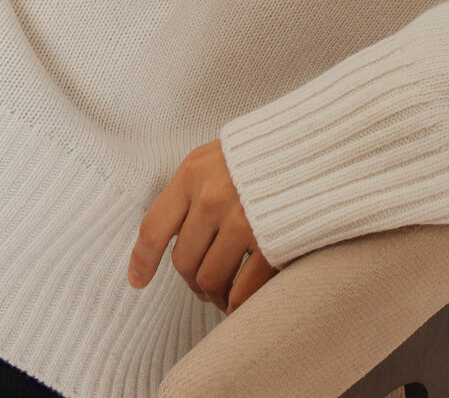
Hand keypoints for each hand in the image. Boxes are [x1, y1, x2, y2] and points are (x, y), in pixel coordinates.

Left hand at [127, 138, 277, 312]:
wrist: (311, 144)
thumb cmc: (259, 153)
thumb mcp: (214, 157)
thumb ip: (191, 190)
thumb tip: (171, 235)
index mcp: (192, 173)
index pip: (154, 228)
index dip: (142, 261)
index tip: (137, 281)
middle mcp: (212, 198)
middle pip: (183, 261)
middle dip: (191, 280)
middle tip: (202, 284)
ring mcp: (242, 220)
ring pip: (210, 280)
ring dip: (214, 295)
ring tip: (222, 295)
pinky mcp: (271, 241)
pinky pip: (242, 291)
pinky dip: (238, 304)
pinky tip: (240, 301)